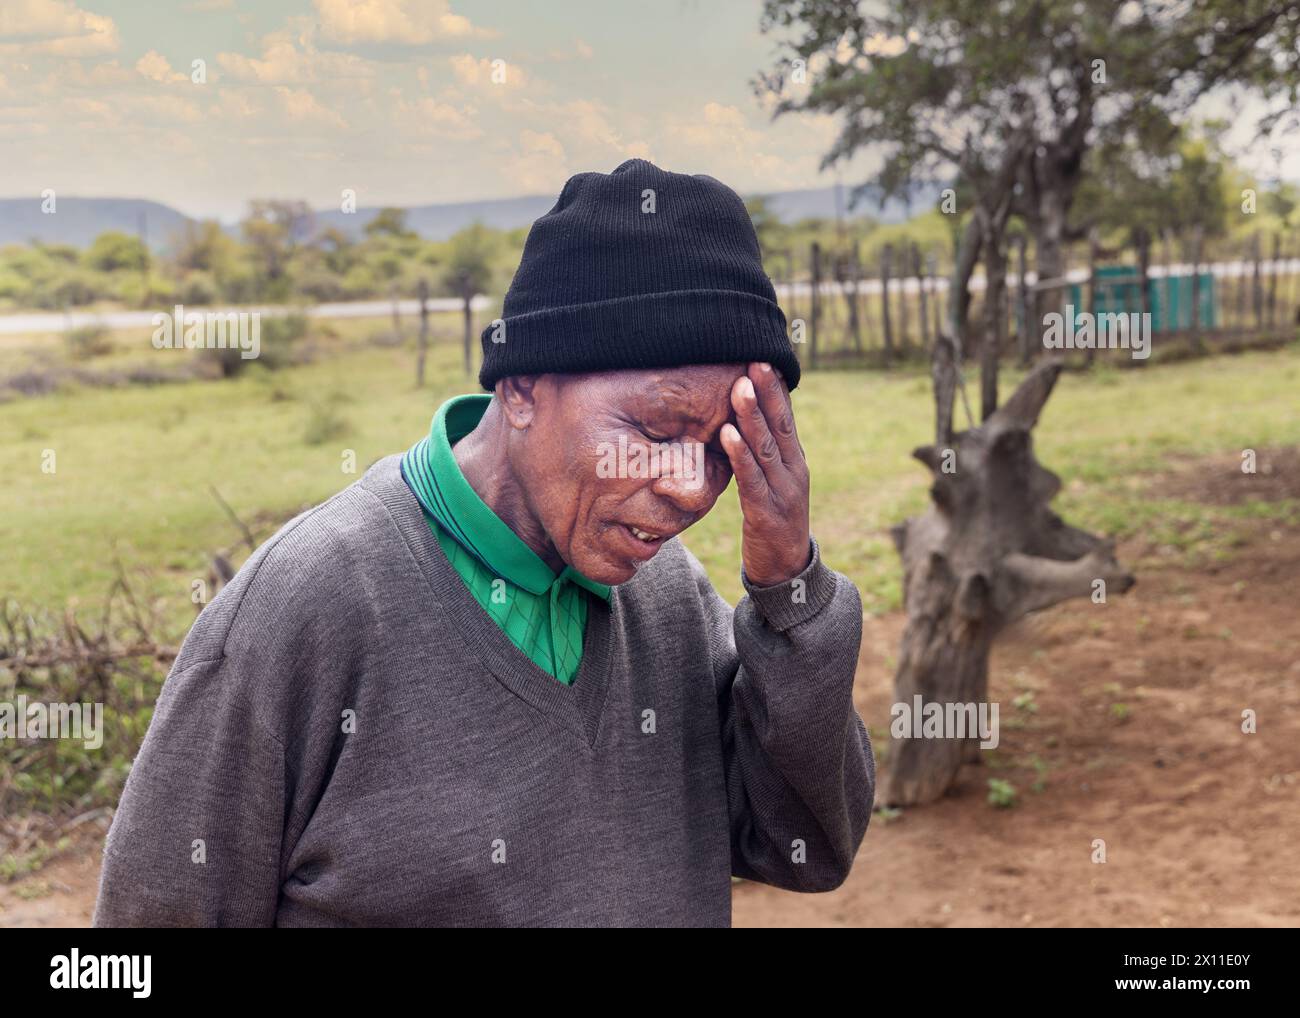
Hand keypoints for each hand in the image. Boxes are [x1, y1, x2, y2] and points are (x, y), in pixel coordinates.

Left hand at [719, 362, 810, 586]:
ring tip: (739, 388)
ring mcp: (783, 492)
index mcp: (795, 462)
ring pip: (766, 448)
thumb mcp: (772, 483)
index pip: (786, 418)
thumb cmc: (773, 521)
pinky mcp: (767, 513)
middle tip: (753, 361)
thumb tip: (744, 421)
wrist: (787, 572)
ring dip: (752, 416)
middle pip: (780, 426)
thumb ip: (763, 455)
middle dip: (766, 393)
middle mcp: (794, 471)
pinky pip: (751, 479)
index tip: (763, 359)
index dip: (775, 389)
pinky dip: (740, 455)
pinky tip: (727, 434)